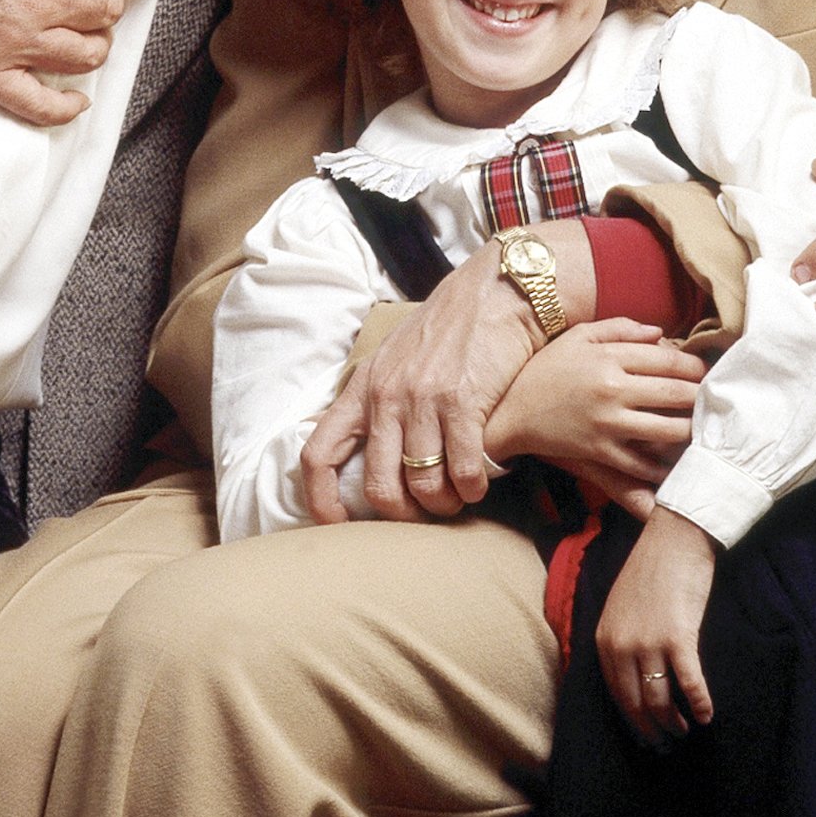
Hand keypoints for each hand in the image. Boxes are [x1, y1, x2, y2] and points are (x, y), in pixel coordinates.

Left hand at [300, 225, 591, 521]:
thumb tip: (371, 452)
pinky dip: (471, 488)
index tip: (337, 526)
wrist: (497, 290)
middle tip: (424, 513)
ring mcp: (422, 399)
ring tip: (457, 497)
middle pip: (377, 487)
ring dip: (443, 504)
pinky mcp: (462, 401)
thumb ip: (379, 399)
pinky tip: (479, 482)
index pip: (318, 454)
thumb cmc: (449, 328)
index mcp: (362, 387)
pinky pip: (461, 471)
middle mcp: (385, 395)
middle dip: (402, 515)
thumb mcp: (396, 358)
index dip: (320, 500)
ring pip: (422, 486)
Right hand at [484, 319, 705, 513]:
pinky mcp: (601, 451)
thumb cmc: (546, 370)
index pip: (668, 361)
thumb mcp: (577, 337)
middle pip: (676, 394)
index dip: (695, 367)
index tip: (706, 372)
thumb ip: (619, 329)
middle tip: (713, 399)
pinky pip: (643, 463)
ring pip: (668, 429)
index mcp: (609, 358)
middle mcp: (613, 389)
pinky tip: (675, 462)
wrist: (511, 412)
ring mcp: (608, 423)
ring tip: (701, 427)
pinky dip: (663, 466)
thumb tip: (659, 334)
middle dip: (702, 397)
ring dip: (691, 429)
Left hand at [596, 508, 718, 741]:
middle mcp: (621, 644)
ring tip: (685, 732)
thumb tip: (632, 674)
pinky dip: (699, 703)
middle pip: (635, 703)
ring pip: (659, 699)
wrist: (674, 539)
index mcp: (604, 637)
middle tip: (664, 745)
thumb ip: (621, 638)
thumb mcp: (621, 605)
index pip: (615, 693)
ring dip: (674, 722)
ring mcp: (649, 642)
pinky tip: (707, 715)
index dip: (630, 720)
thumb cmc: (652, 570)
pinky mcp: (678, 637)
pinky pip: (688, 683)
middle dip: (650, 730)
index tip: (642, 736)